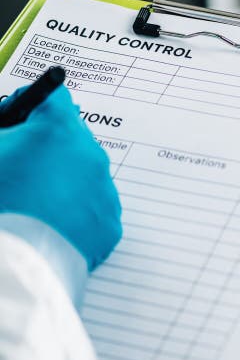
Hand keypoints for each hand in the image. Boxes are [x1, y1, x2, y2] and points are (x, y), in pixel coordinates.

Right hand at [0, 85, 121, 269]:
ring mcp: (104, 191)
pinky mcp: (109, 225)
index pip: (54, 98)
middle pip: (71, 140)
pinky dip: (76, 215)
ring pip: (85, 177)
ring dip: (64, 183)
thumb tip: (13, 134)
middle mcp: (90, 156)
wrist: (14, 261)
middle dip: (47, 150)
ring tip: (34, 205)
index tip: (19, 118)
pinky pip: (93, 212)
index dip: (32, 107)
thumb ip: (4, 134)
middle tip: (22, 169)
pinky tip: (51, 227)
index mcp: (58, 130)